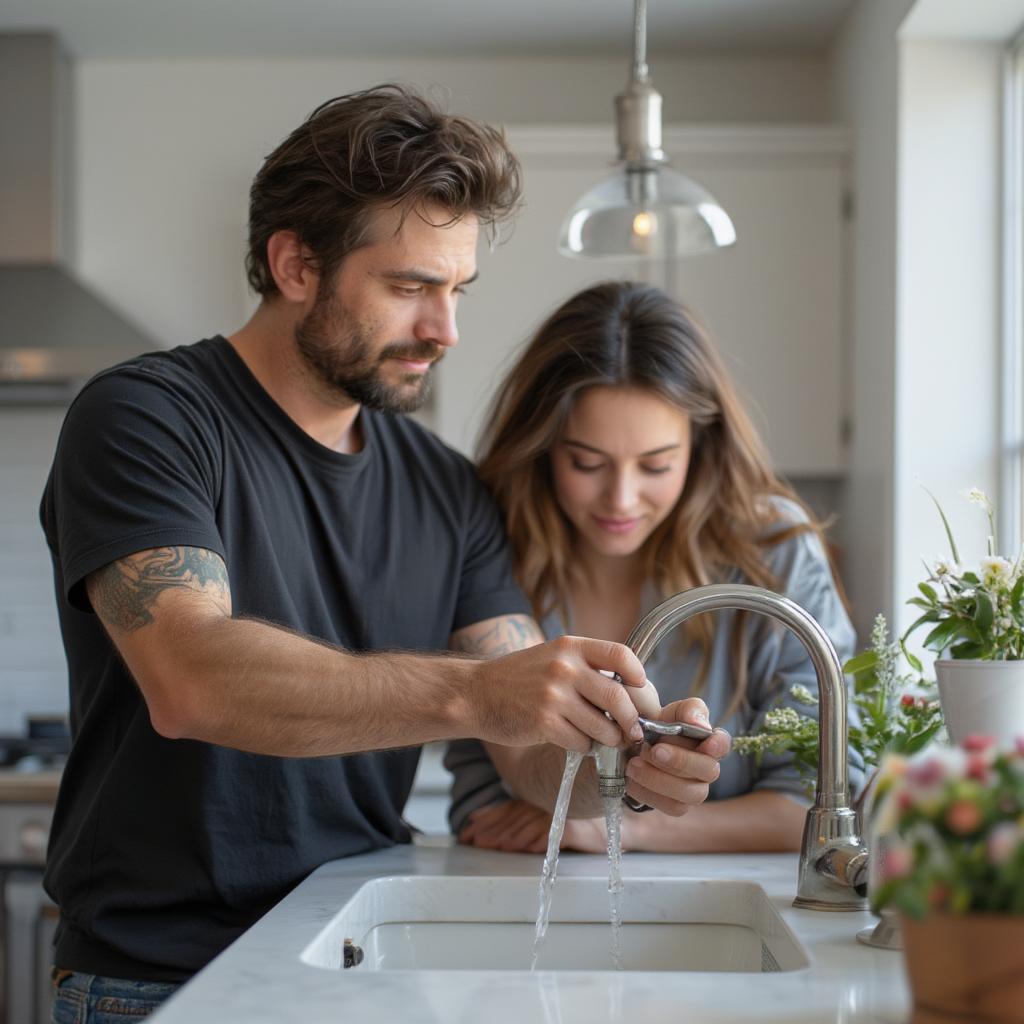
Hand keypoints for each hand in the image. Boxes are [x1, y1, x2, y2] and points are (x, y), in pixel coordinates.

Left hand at [458, 799, 616, 853]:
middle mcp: (542, 806)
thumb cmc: (579, 824)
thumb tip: (492, 833)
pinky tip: (525, 848)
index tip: (467, 833)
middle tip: (475, 842)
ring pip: (527, 827)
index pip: (504, 811)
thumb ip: (522, 823)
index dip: (484, 821)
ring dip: (510, 838)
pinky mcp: (570, 827)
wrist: (615, 825)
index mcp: (534, 802)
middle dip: (491, 831)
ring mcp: (556, 815)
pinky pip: (550, 834)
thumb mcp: (546, 821)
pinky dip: (536, 841)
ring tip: (497, 847)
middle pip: (511, 819)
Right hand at [469, 636, 648, 752]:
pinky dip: (584, 747)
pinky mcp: (543, 722)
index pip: (620, 654)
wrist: (476, 694)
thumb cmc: (519, 678)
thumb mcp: (552, 656)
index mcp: (570, 647)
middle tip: (633, 731)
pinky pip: (581, 742)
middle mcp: (564, 667)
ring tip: (602, 739)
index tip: (640, 689)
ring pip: (603, 726)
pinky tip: (574, 741)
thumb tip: (630, 691)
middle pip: (618, 697)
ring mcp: (553, 695)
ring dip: (608, 739)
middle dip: (631, 720)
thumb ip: (586, 667)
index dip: (638, 675)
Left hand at [623, 698, 731, 815]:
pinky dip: (648, 793)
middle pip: (708, 771)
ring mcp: (695, 790)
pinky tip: (632, 780)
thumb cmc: (661, 728)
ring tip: (634, 764)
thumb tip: (700, 724)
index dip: (718, 745)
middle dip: (681, 761)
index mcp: (709, 742)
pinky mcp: (679, 805)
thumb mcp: (672, 712)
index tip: (708, 742)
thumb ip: (689, 710)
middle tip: (654, 750)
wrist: (636, 748)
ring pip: (690, 794)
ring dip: (659, 779)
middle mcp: (707, 768)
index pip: (723, 743)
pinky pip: (671, 806)